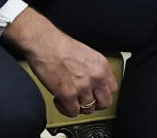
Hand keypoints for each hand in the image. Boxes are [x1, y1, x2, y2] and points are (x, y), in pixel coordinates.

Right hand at [2, 7, 117, 116]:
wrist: (44, 43)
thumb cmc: (60, 46)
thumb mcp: (87, 54)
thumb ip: (94, 69)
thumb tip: (94, 82)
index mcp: (102, 65)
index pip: (112, 89)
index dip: (103, 94)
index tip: (95, 94)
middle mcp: (95, 77)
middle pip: (105, 103)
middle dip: (94, 104)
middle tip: (83, 100)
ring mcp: (82, 87)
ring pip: (88, 109)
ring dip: (78, 106)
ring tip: (69, 98)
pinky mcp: (68, 95)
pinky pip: (73, 112)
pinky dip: (66, 110)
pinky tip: (60, 100)